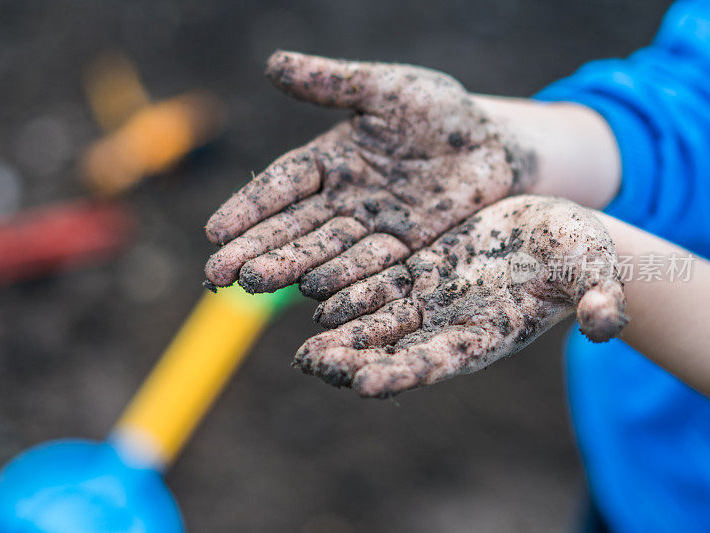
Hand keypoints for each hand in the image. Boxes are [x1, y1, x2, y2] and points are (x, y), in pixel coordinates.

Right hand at [204, 51, 535, 297]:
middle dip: (254, 248)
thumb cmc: (440, 112)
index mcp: (329, 160)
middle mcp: (342, 198)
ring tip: (252, 284)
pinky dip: (343, 274)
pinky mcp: (405, 246)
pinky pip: (370, 261)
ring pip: (322, 249)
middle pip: (290, 226)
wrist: (496, 144)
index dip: (247, 207)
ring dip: (288, 266)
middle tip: (216, 275)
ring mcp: (371, 225)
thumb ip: (331, 83)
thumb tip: (272, 63)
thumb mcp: (385, 89)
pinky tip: (312, 291)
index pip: (279, 185)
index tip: (213, 232)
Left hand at [296, 195, 627, 396]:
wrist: (556, 231)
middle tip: (315, 368)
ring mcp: (431, 296)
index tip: (367, 384)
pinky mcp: (419, 267)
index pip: (441, 360)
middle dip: (356, 360)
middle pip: (396, 348)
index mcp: (488, 332)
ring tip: (305, 348)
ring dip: (341, 333)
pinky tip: (313, 292)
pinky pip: (377, 281)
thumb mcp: (595, 271)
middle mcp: (451, 322)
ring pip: (378, 320)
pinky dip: (348, 292)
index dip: (405, 372)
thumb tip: (606, 322)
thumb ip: (600, 299)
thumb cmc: (580, 255)